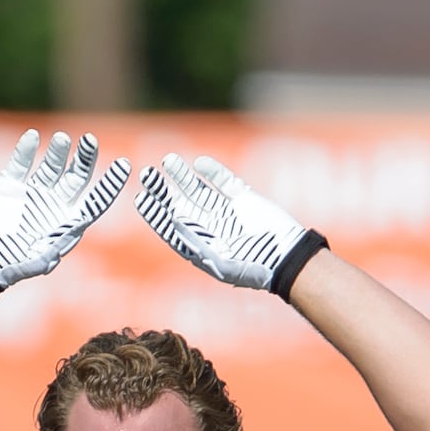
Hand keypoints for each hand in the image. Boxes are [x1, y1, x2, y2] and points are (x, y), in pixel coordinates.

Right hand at [0, 130, 130, 298]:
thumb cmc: (9, 267)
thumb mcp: (35, 263)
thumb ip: (55, 246)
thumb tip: (78, 228)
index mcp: (67, 223)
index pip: (95, 200)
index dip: (110, 183)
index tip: (124, 165)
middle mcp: (53, 205)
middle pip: (76, 177)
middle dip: (85, 159)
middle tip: (90, 140)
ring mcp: (31, 194)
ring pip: (51, 166)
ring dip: (58, 152)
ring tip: (63, 139)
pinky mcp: (9, 187)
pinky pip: (20, 164)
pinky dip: (25, 150)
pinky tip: (32, 137)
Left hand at [135, 154, 323, 292]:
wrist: (288, 258)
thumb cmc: (253, 269)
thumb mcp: (220, 262)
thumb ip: (196, 242)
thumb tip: (173, 219)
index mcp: (200, 245)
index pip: (171, 226)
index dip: (156, 213)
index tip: (141, 199)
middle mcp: (210, 227)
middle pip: (179, 204)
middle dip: (163, 190)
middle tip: (146, 174)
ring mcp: (227, 211)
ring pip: (198, 189)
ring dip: (182, 176)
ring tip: (167, 161)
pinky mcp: (244, 198)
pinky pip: (224, 181)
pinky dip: (213, 171)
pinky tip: (199, 164)